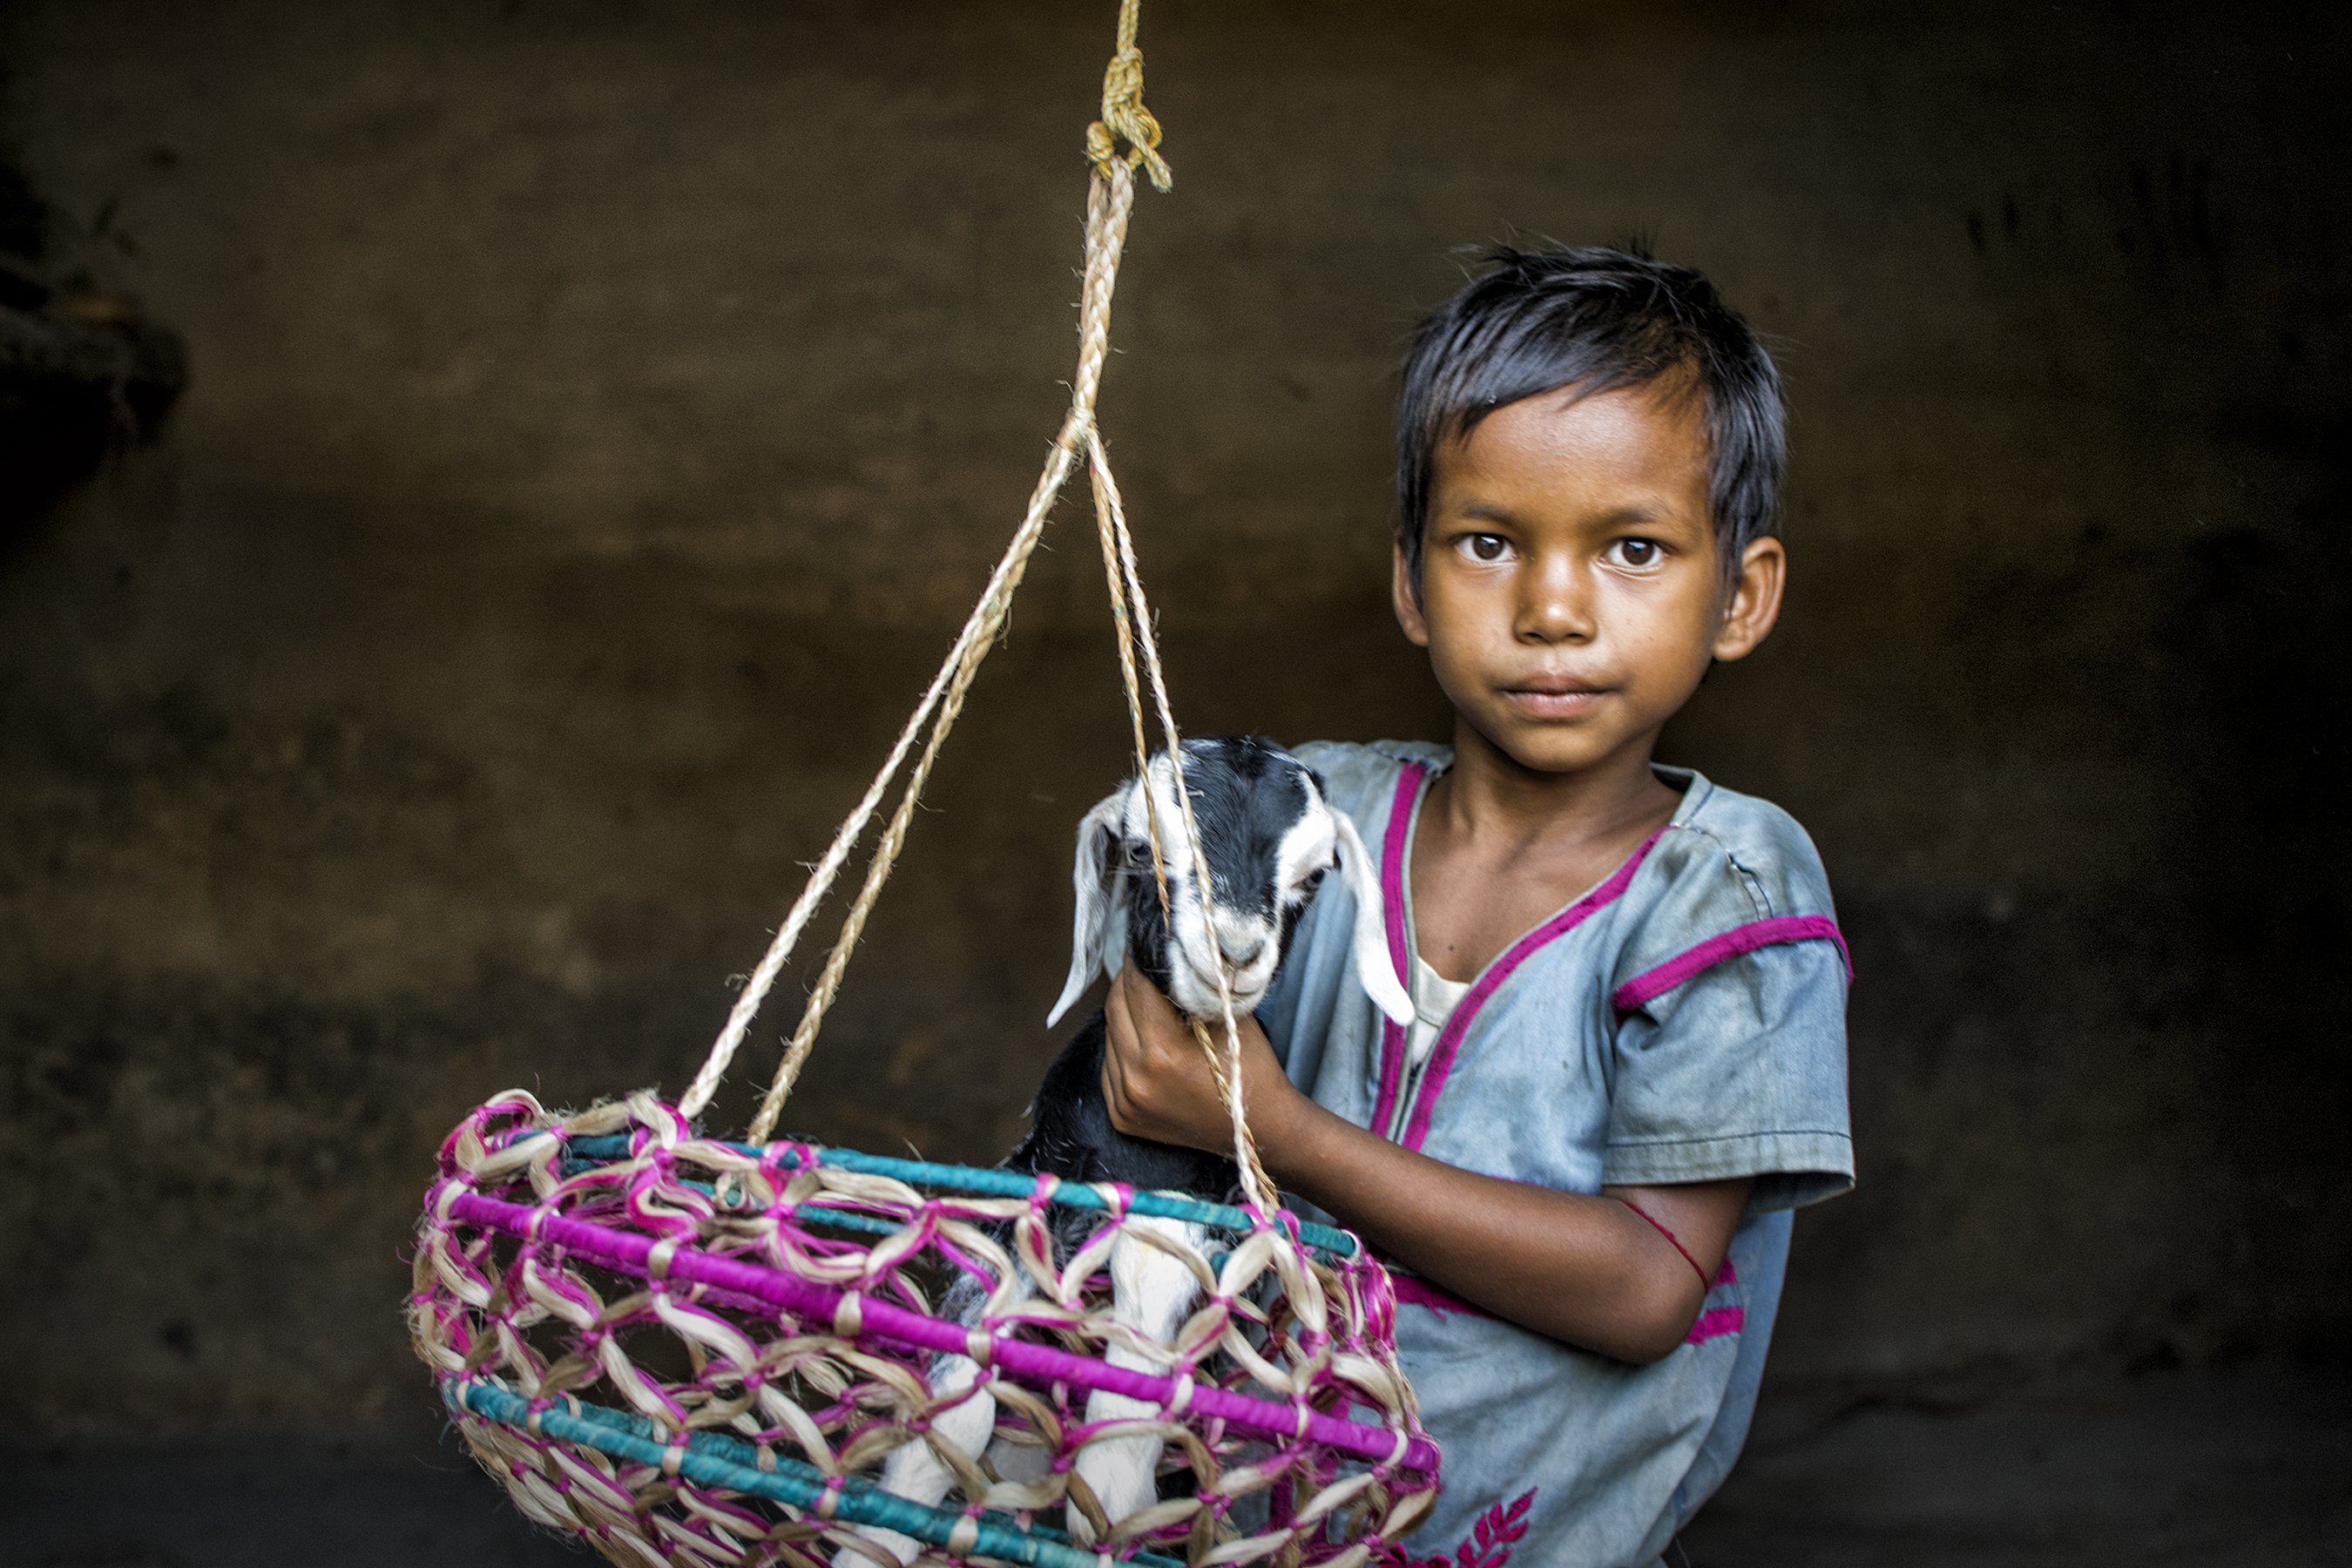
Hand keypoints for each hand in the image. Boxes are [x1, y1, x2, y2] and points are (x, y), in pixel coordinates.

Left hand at [1100, 963, 1297, 1156]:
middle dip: (1129, 982)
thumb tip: (1167, 955)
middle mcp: (1136, 1078)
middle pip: (1116, 1008)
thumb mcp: (1227, 1017)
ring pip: (1111, 1037)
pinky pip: (1111, 1067)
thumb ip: (1193, 987)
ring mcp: (1125, 1101)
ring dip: (1127, 1015)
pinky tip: (1147, 1041)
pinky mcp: (1122, 1116)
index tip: (1143, 942)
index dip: (1138, 960)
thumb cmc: (1251, 1068)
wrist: (1259, 1129)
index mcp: (1163, 1052)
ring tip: (1149, 1004)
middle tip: (1143, 965)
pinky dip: (1124, 1048)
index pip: (1136, 987)